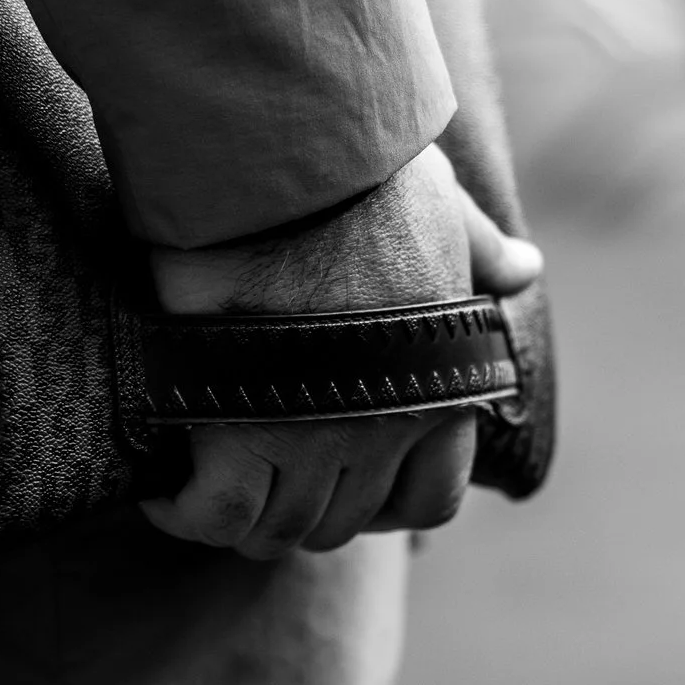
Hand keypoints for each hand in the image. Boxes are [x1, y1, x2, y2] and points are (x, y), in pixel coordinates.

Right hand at [140, 145, 543, 557]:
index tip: (336, 480)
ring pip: (276, 528)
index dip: (380, 504)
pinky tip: (159, 487)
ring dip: (236, 516)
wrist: (287, 156)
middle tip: (249, 472)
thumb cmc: (364, 172)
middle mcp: (387, 428)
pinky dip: (183, 512)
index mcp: (440, 385)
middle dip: (296, 507)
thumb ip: (478, 249)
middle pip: (338, 521)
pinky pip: (216, 514)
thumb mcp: (443, 210)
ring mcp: (316, 438)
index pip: (427, 501)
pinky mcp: (240, 431)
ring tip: (195, 482)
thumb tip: (525, 268)